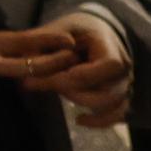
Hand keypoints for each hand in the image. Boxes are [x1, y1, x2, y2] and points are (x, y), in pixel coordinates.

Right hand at [0, 23, 79, 90]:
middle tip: (73, 59)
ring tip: (57, 67)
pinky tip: (10, 74)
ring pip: (14, 77)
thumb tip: (18, 42)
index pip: (19, 42)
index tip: (68, 41)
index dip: (46, 42)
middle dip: (51, 64)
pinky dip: (4, 78)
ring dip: (36, 73)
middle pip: (24, 66)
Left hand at [23, 12, 133, 126]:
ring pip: (112, 105)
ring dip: (81, 103)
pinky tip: (79, 120)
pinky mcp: (118, 97)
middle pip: (108, 90)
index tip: (50, 77)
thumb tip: (26, 63)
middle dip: (74, 91)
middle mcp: (124, 67)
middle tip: (45, 83)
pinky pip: (117, 115)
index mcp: (109, 46)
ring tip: (56, 92)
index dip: (79, 76)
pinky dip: (100, 121)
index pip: (107, 66)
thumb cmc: (70, 31)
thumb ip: (41, 45)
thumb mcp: (54, 29)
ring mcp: (124, 84)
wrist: (90, 33)